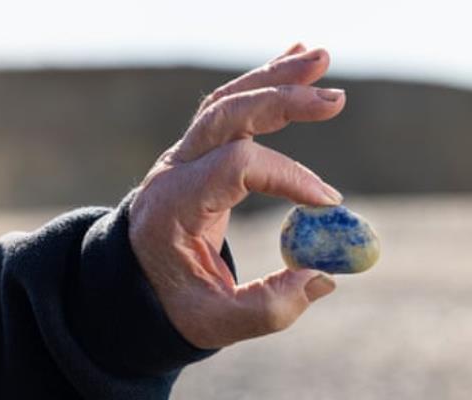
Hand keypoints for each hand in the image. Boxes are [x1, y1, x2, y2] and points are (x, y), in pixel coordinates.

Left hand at [129, 43, 345, 348]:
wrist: (136, 276)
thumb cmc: (174, 299)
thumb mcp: (216, 322)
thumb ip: (269, 308)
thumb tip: (324, 276)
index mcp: (174, 206)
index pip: (237, 167)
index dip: (288, 176)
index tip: (329, 202)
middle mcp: (174, 169)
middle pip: (227, 116)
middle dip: (282, 102)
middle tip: (336, 101)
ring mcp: (184, 154)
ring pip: (228, 100)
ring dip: (274, 77)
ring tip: (320, 57)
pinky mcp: (198, 151)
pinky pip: (230, 107)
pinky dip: (262, 84)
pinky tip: (295, 63)